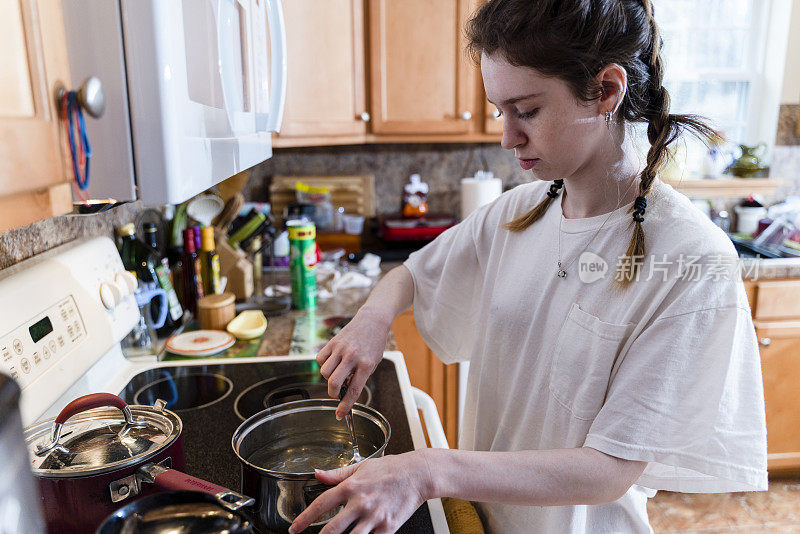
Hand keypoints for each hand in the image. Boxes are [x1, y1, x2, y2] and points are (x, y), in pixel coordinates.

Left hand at [289, 451, 433, 533]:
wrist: (417, 474)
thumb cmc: (390, 469)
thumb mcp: (361, 466)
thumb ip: (337, 474)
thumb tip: (317, 474)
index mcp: (351, 487)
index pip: (321, 505)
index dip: (304, 519)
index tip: (294, 529)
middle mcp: (361, 503)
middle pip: (332, 530)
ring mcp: (374, 517)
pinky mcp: (388, 528)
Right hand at [317, 310, 389, 416]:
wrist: (373, 320)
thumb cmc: (374, 343)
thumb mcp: (373, 362)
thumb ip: (360, 377)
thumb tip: (345, 393)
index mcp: (367, 364)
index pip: (353, 390)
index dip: (345, 405)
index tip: (340, 415)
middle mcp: (352, 356)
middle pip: (334, 383)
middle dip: (333, 393)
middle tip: (337, 393)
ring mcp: (341, 348)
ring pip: (324, 372)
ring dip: (329, 378)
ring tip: (338, 373)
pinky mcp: (333, 342)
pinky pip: (320, 359)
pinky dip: (324, 364)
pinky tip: (333, 362)